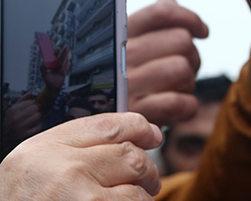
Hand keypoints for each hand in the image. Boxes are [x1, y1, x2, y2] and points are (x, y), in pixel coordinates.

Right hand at [0, 112, 161, 200]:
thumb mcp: (31, 169)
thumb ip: (71, 149)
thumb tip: (131, 140)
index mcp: (45, 148)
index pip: (108, 125)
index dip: (138, 127)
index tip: (151, 134)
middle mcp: (64, 168)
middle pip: (130, 154)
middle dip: (146, 167)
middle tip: (148, 179)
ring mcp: (81, 196)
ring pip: (137, 187)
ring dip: (142, 195)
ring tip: (134, 200)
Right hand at [1, 94, 42, 155]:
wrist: (4, 137)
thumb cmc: (9, 122)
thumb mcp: (12, 110)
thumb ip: (21, 101)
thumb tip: (30, 93)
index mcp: (12, 111)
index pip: (30, 102)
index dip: (32, 104)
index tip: (30, 107)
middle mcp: (16, 118)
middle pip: (35, 108)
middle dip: (35, 110)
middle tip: (31, 113)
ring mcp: (21, 127)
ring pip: (38, 115)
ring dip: (37, 117)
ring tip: (32, 119)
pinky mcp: (25, 135)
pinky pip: (38, 126)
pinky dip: (38, 126)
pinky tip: (33, 126)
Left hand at [40, 46, 69, 91]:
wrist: (53, 87)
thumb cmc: (48, 80)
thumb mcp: (43, 74)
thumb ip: (42, 67)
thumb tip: (43, 61)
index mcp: (52, 65)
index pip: (54, 57)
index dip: (56, 53)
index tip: (58, 48)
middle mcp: (57, 66)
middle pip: (61, 57)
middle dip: (63, 52)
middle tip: (66, 46)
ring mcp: (61, 69)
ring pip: (64, 61)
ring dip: (67, 55)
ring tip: (68, 50)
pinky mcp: (64, 72)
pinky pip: (67, 67)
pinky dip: (68, 64)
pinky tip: (69, 60)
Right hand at [127, 0, 208, 125]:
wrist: (102, 124)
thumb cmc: (123, 78)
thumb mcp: (128, 45)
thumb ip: (150, 21)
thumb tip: (168, 1)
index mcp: (121, 35)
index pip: (162, 12)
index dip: (190, 18)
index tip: (202, 31)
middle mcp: (121, 57)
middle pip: (182, 40)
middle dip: (192, 55)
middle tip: (184, 67)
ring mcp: (128, 87)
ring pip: (183, 68)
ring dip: (188, 80)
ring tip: (175, 87)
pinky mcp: (139, 115)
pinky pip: (182, 102)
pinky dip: (187, 105)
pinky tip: (176, 105)